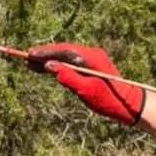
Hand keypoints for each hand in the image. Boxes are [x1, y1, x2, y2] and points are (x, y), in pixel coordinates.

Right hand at [27, 42, 145, 126]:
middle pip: (63, 51)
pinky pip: (70, 64)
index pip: (64, 50)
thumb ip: (68, 77)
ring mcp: (91, 61)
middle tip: (26, 58)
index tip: (30, 54)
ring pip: (65, 57)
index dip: (46, 52)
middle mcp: (91, 55)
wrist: (129, 105)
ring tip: (30, 64)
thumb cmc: (110, 99)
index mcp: (91, 57)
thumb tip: (49, 66)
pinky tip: (45, 70)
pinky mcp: (90, 69)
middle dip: (44, 55)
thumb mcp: (87, 90)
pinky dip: (57, 67)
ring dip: (49, 61)